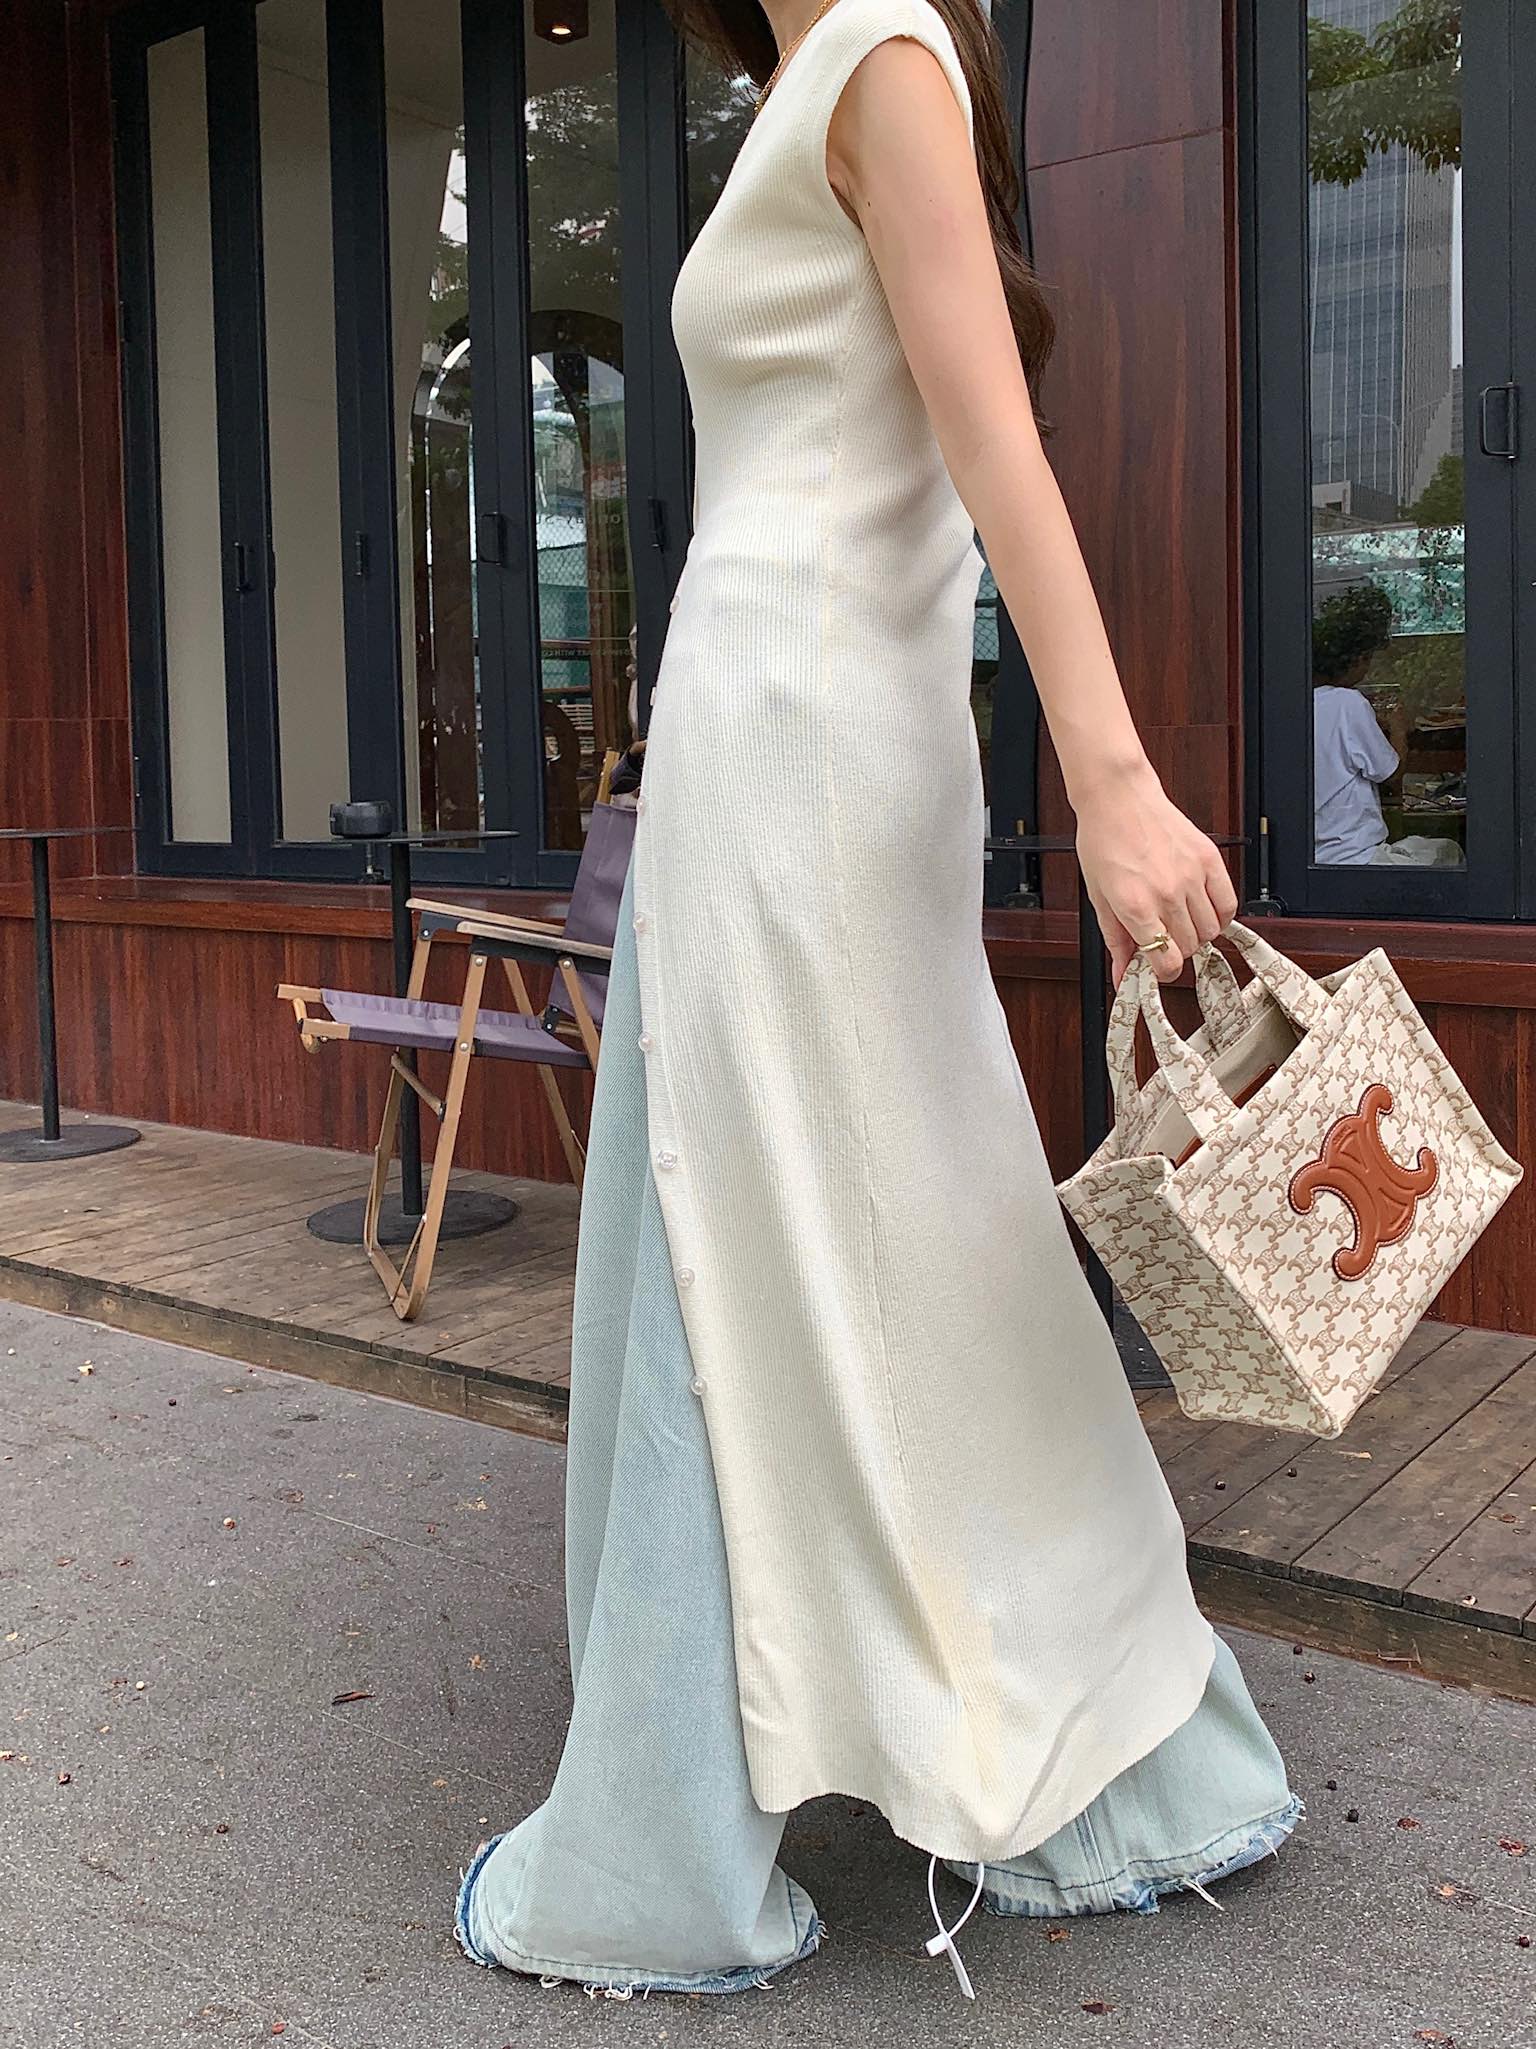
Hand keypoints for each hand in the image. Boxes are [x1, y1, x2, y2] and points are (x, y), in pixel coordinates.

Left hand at [1075, 763, 1237, 986]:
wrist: (1119, 798)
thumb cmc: (1103, 841)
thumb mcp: (1099, 897)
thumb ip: (1115, 940)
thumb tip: (1122, 974)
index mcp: (1136, 905)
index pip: (1166, 961)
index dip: (1163, 971)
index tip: (1158, 966)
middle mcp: (1167, 893)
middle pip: (1190, 948)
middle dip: (1176, 949)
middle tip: (1163, 935)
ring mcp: (1191, 876)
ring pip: (1211, 930)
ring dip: (1197, 933)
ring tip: (1180, 919)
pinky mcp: (1209, 859)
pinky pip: (1228, 903)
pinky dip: (1220, 915)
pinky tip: (1202, 909)